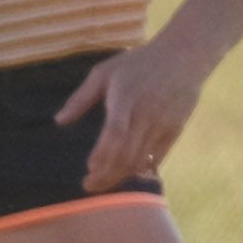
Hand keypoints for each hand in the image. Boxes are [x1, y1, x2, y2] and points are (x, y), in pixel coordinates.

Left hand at [52, 37, 209, 192]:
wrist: (183, 56)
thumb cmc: (138, 63)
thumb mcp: (103, 73)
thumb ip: (81, 98)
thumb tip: (59, 121)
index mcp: (125, 99)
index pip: (114, 136)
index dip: (102, 157)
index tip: (88, 170)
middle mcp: (146, 115)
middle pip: (126, 155)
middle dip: (107, 176)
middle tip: (90, 186)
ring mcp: (163, 124)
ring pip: (141, 160)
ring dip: (121, 175)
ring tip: (105, 181)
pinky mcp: (175, 130)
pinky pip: (157, 158)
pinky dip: (141, 169)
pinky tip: (127, 172)